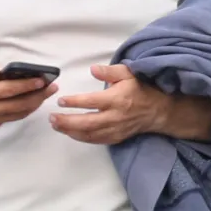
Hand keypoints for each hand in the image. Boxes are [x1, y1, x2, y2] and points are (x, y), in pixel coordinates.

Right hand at [0, 65, 57, 130]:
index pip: (12, 90)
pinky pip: (11, 118)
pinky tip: (30, 103)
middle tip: (52, 87)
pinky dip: (23, 111)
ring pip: (19, 113)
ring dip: (34, 104)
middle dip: (39, 95)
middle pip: (21, 104)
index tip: (43, 80)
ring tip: (45, 95)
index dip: (29, 85)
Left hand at [50, 65, 210, 144]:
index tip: (61, 101)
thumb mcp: (128, 73)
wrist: (158, 110)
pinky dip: (82, 138)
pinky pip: (96, 140)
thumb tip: (93, 69)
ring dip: (71, 131)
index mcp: (117, 99)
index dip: (75, 102)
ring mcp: (116, 129)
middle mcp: (115, 116)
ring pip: (90, 134)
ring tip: (56, 125)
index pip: (92, 102)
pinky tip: (71, 133)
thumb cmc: (141, 88)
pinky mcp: (116, 137)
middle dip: (67, 122)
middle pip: (87, 122)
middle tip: (52, 118)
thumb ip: (109, 71)